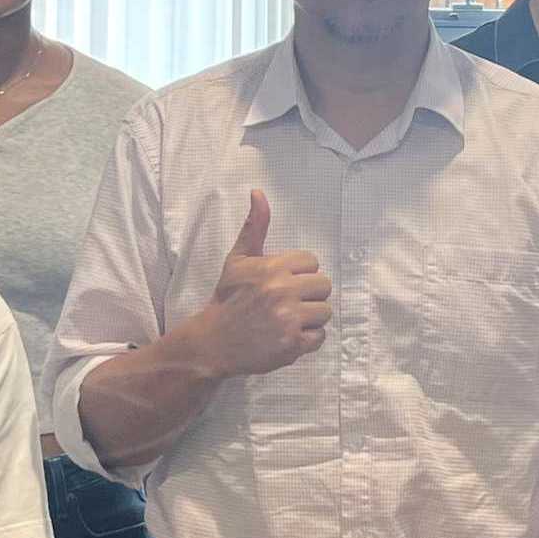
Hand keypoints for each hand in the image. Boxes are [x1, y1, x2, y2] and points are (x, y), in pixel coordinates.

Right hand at [188, 191, 332, 377]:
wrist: (214, 341)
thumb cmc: (228, 299)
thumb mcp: (238, 260)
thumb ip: (255, 227)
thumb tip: (258, 193)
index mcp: (273, 268)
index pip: (312, 262)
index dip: (299, 273)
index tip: (283, 283)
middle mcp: (283, 291)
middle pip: (324, 286)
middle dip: (309, 294)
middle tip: (288, 303)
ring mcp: (289, 319)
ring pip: (324, 311)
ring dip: (310, 317)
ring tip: (288, 320)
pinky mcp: (292, 344)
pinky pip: (320, 337)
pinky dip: (307, 339)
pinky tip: (288, 336)